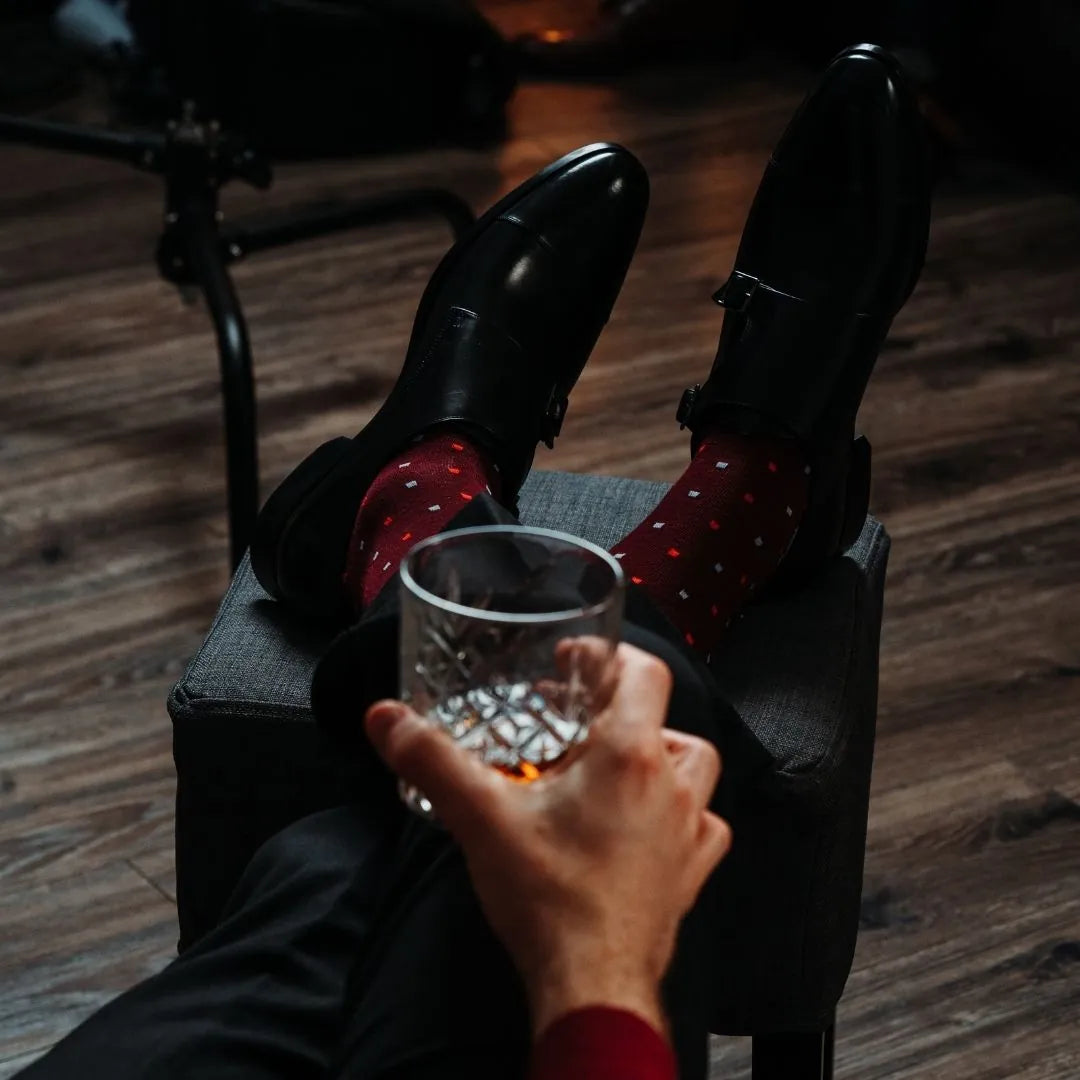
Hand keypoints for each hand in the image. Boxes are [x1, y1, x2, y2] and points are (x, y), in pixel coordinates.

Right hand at [365, 641, 731, 1038]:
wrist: (592, 985)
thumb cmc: (549, 898)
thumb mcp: (479, 817)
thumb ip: (431, 760)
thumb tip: (386, 719)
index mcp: (629, 755)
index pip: (644, 672)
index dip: (609, 656)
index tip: (573, 660)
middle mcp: (670, 785)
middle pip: (665, 716)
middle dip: (624, 706)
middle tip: (581, 715)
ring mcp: (688, 831)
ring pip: (693, 768)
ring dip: (660, 754)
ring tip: (616, 763)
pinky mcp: (690, 872)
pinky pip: (703, 826)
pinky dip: (680, 814)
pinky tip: (648, 825)